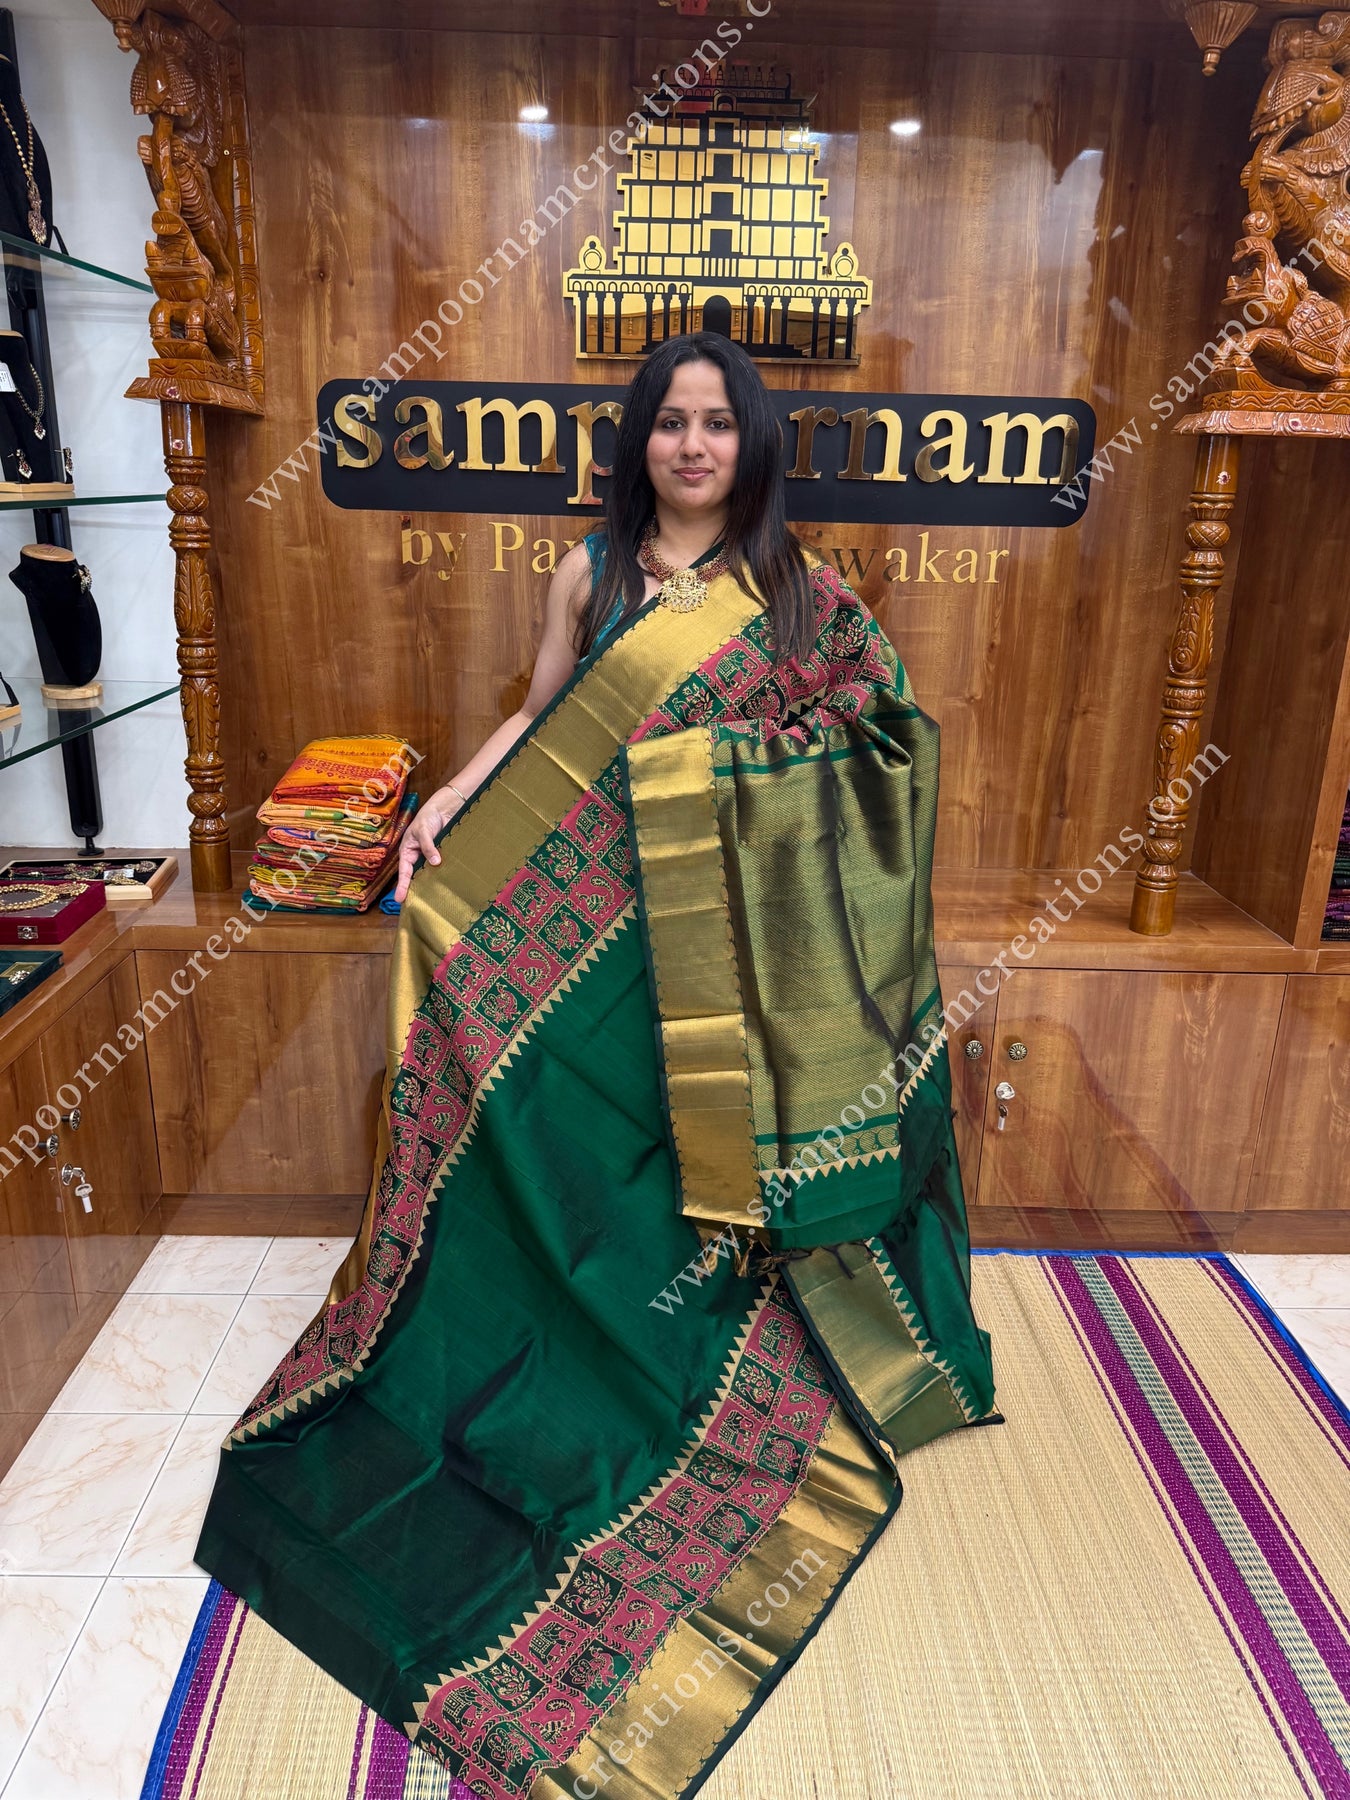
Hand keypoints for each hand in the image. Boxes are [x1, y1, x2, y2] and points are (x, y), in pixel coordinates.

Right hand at [393, 786, 464, 903]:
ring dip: (432, 884)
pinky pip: (442, 869)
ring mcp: (431, 859)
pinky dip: (444, 876)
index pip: (404, 872)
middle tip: (417, 905)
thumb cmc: (427, 818)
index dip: (403, 886)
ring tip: (433, 900)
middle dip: (416, 890)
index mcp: (408, 852)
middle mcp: (418, 858)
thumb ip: (428, 846)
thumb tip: (435, 862)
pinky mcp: (443, 857)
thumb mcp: (423, 831)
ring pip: (430, 874)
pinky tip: (448, 886)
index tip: (400, 899)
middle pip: (416, 877)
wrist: (444, 810)